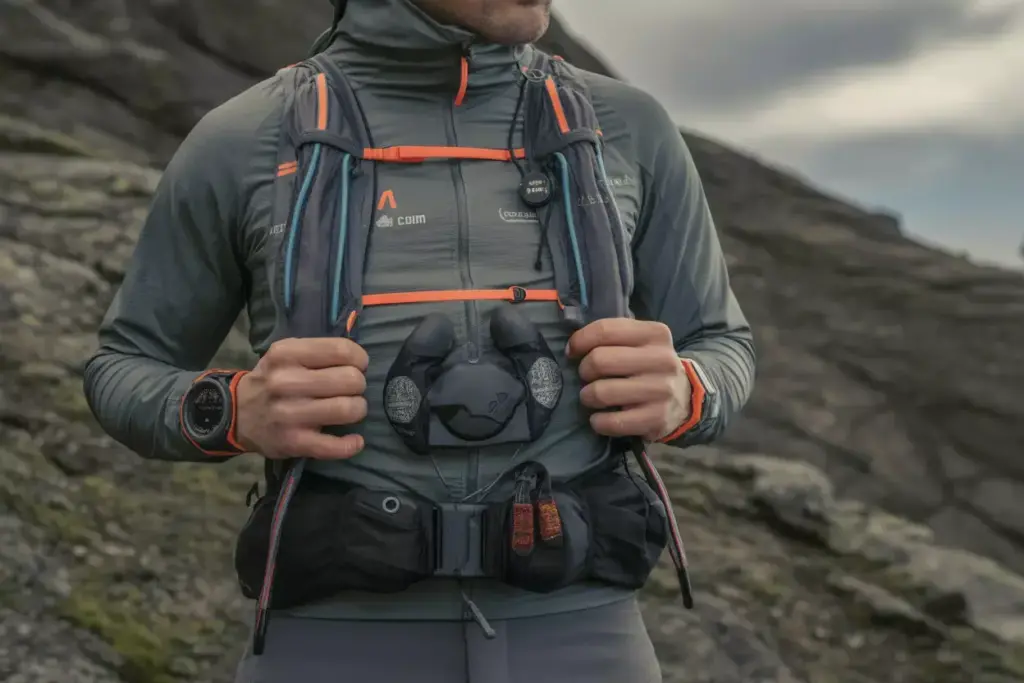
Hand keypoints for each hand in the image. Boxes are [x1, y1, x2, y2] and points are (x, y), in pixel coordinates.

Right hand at [235, 338, 368, 459]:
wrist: (236, 414)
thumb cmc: (271, 380)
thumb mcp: (286, 353)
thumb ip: (319, 351)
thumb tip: (360, 360)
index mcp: (286, 354)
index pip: (341, 350)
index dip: (359, 358)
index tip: (357, 366)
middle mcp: (286, 382)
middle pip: (351, 379)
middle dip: (358, 385)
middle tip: (350, 390)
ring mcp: (289, 414)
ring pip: (347, 409)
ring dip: (358, 409)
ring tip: (350, 410)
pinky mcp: (293, 442)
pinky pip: (334, 446)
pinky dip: (351, 445)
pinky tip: (354, 440)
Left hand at [567, 318, 690, 440]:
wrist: (684, 398)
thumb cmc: (649, 365)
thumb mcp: (640, 341)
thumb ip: (612, 336)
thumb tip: (572, 347)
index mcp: (655, 334)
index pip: (605, 330)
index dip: (580, 341)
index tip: (572, 352)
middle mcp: (662, 360)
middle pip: (600, 360)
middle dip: (584, 370)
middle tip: (586, 377)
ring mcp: (661, 390)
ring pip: (602, 392)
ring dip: (587, 397)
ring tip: (591, 397)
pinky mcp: (657, 418)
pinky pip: (612, 422)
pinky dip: (598, 422)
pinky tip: (599, 418)